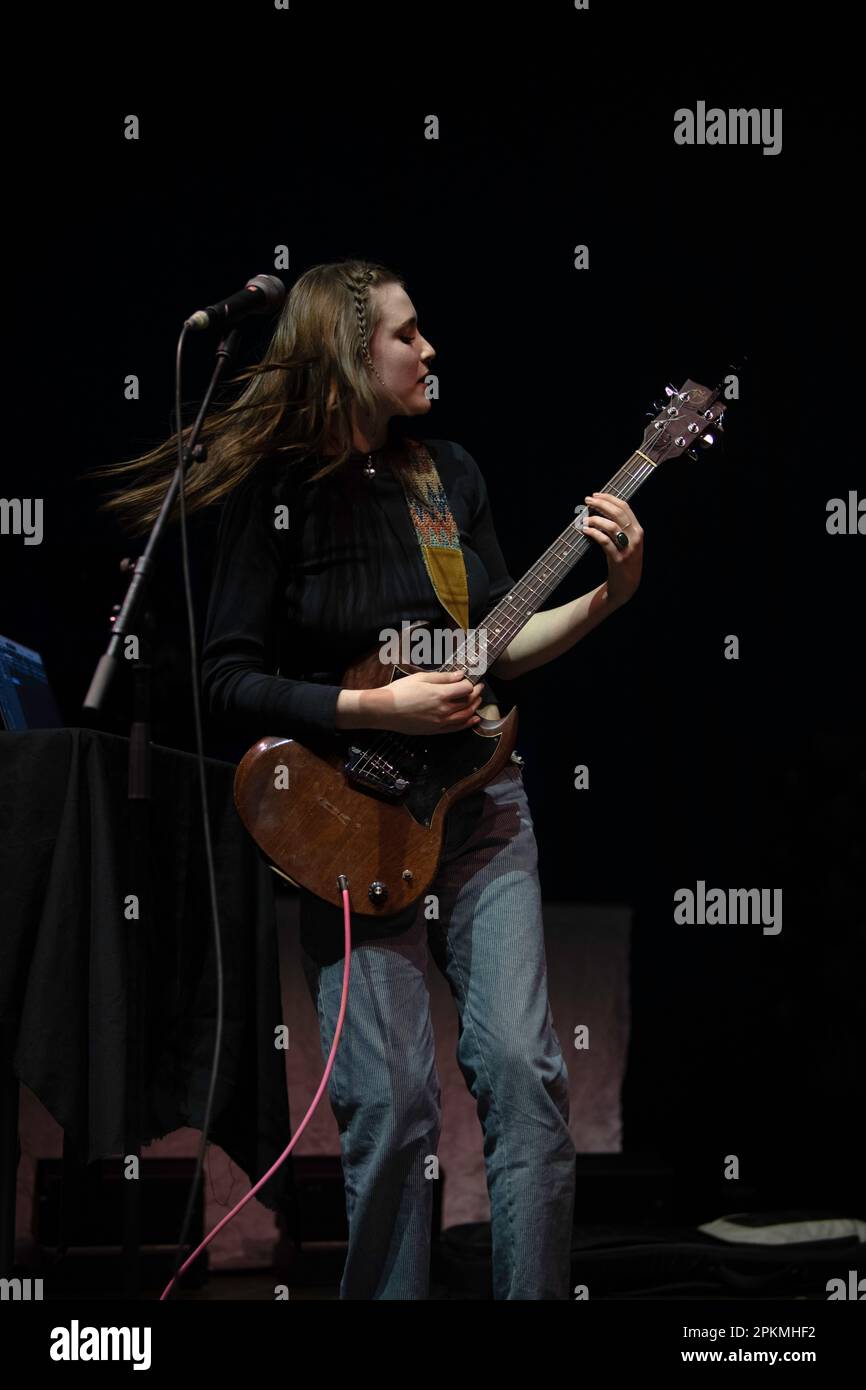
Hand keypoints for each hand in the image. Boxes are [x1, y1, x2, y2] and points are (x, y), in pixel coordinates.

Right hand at [374, 670, 483, 735]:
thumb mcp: (421, 678)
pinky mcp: (435, 730)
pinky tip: (473, 719)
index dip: (471, 683)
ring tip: (477, 701)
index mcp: (440, 694)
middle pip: (468, 702)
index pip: (466, 688)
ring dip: (474, 708)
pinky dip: (467, 723)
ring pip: (465, 716)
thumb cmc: (400, 691)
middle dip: (476, 694)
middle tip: (479, 688)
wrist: (384, 710)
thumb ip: (443, 677)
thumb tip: (460, 675)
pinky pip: (456, 728)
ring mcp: (440, 722)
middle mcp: (444, 710)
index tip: (472, 680)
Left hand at [580, 492, 643, 606]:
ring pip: (612, 526)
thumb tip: (602, 509)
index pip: (624, 507)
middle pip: (618, 513)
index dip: (609, 498)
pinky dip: (594, 533)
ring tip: (585, 518)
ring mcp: (628, 549)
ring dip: (596, 519)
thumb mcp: (628, 542)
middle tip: (587, 500)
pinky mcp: (618, 559)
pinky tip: (585, 530)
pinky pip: (605, 542)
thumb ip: (621, 527)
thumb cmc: (624, 561)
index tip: (596, 495)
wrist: (627, 585)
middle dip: (601, 504)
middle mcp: (635, 537)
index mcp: (638, 530)